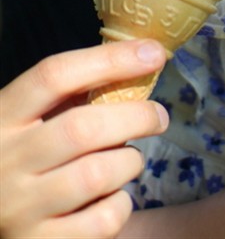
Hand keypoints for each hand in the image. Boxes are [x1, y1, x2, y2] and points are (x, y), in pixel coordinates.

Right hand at [0, 40, 167, 238]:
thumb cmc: (22, 157)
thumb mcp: (30, 118)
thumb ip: (71, 95)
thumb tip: (138, 63)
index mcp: (3, 116)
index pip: (55, 75)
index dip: (110, 60)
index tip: (153, 53)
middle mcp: (6, 161)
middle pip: (82, 128)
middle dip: (135, 116)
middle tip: (158, 116)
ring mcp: (20, 209)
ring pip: (96, 175)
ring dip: (129, 162)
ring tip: (130, 160)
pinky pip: (101, 222)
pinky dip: (121, 204)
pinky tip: (115, 196)